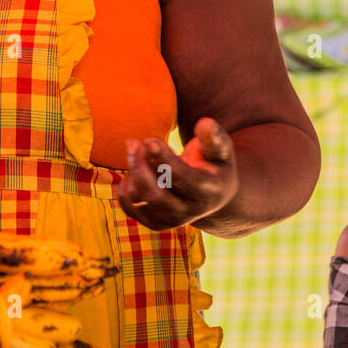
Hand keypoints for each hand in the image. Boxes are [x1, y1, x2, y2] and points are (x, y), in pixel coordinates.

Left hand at [116, 118, 237, 230]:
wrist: (213, 194)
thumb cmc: (214, 163)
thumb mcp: (222, 150)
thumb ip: (214, 137)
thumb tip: (204, 123)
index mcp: (207, 191)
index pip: (182, 178)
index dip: (164, 159)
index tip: (150, 140)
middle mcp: (189, 212)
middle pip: (156, 196)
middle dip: (140, 167)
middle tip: (132, 142)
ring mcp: (170, 221)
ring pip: (139, 200)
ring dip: (134, 172)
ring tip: (139, 152)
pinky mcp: (154, 223)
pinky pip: (129, 208)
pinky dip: (125, 187)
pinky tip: (133, 171)